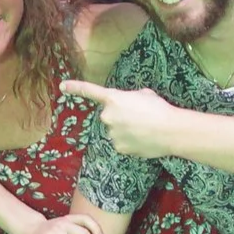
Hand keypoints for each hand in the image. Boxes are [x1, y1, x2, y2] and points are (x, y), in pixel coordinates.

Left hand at [61, 80, 187, 159]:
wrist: (170, 130)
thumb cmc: (159, 108)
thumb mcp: (144, 94)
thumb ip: (129, 97)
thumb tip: (129, 104)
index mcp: (113, 99)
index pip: (89, 91)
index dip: (75, 88)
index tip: (62, 86)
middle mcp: (107, 116)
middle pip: (109, 115)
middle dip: (120, 116)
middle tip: (140, 117)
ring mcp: (112, 133)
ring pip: (116, 130)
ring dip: (126, 130)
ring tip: (145, 128)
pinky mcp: (118, 147)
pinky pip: (121, 143)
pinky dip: (130, 142)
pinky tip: (143, 139)